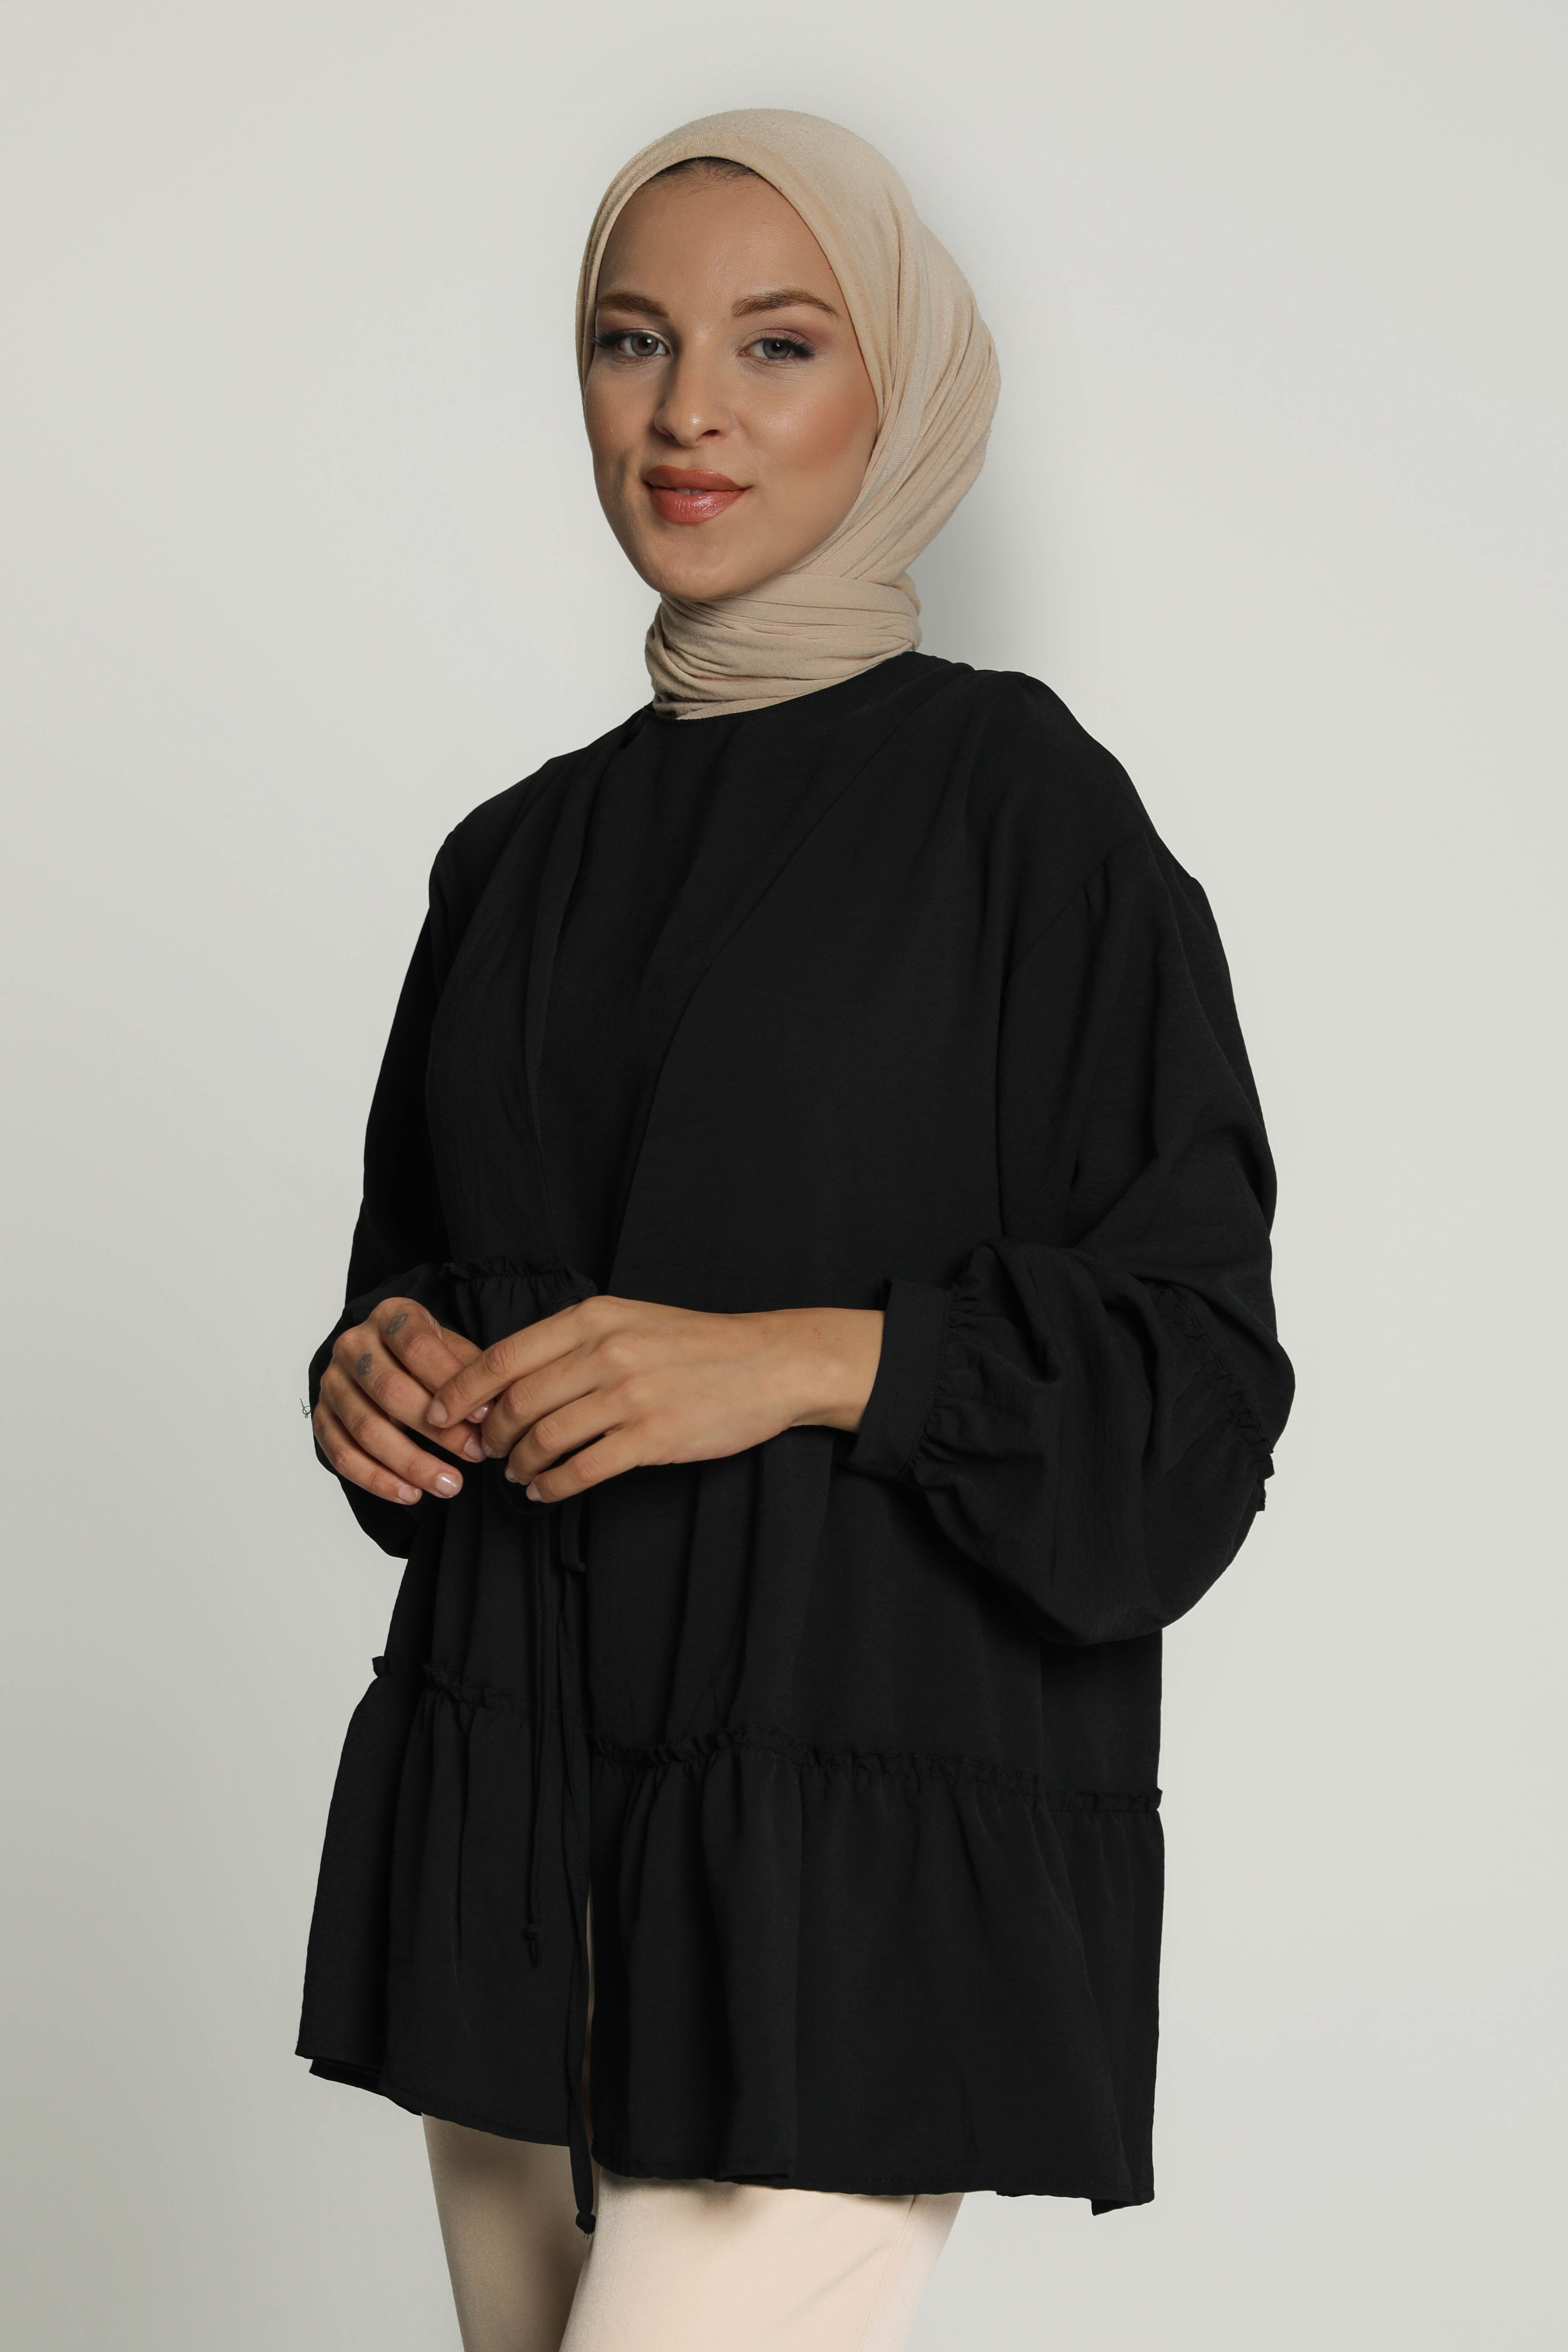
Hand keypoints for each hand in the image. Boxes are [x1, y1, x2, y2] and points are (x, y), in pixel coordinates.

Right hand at [313, 1297, 488, 1506]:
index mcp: (390, 1317)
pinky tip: (410, 1493)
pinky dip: (376, 1480)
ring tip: (450, 1485)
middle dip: (437, 1430)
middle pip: (390, 1391)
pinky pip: (342, 1455)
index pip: (416, 1346)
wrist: (382, 1357)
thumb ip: (470, 1371)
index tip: (483, 1416)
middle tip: (475, 1455)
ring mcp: (332, 1382)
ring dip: (410, 1463)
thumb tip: (492, 1409)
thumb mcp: (452, 1348)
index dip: (450, 1382)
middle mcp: (353, 1345)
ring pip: (366, 1428)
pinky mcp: (321, 1418)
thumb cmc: (427, 1357)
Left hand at [424, 1295, 884, 1503]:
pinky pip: (582, 1470)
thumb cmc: (695, 1344)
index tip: (438, 1412)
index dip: (461, 1390)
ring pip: (544, 1438)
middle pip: (516, 1402)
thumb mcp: (630, 1320)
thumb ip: (574, 1343)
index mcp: (595, 1318)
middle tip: (484, 1450)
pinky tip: (546, 1489)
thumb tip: (512, 1376)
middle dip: (488, 1434)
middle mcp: (606, 1353)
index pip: (505, 1356)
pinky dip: (552, 1485)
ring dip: (518, 1463)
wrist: (769, 1362)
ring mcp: (630, 1396)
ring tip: (516, 1473)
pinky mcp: (652, 1436)